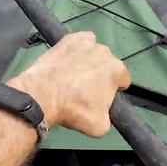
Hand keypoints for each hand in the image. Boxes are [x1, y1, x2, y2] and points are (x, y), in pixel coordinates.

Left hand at [7, 31, 130, 137]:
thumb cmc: (74, 110)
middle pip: (108, 64)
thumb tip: (104, 113)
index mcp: (117, 71)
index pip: (123, 79)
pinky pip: (80, 41)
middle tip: (85, 89)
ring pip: (94, 52)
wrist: (43, 95)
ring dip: (89, 61)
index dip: (114, 90)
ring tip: (73, 75)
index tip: (101, 97)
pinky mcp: (69, 38)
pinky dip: (77, 48)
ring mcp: (87, 43)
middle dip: (100, 75)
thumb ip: (109, 117)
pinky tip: (68, 59)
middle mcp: (105, 52)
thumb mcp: (100, 126)